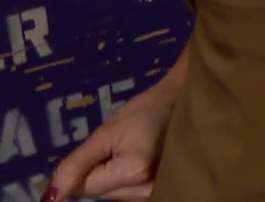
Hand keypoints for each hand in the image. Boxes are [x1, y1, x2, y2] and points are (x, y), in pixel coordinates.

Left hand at [47, 83, 175, 200]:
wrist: (182, 102)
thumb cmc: (145, 110)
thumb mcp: (106, 132)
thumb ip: (76, 164)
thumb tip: (52, 196)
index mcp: (134, 172)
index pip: (87, 186)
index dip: (89, 164)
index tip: (108, 145)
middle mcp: (147, 190)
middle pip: (101, 194)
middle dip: (102, 173)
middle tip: (121, 146)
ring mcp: (157, 193)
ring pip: (114, 196)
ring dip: (114, 178)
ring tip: (133, 152)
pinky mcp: (161, 192)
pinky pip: (128, 195)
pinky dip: (127, 182)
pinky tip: (141, 163)